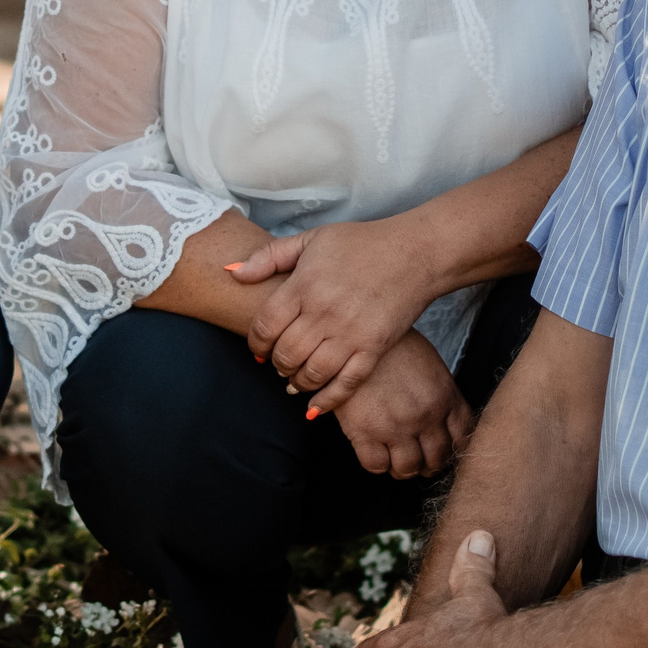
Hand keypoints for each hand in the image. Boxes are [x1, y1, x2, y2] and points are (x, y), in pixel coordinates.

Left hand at [230, 218, 440, 412]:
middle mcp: (324, 312)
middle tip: (277, 364)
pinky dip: (327, 401)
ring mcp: (350, 333)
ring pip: (311, 374)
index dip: (256, 343)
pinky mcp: (373, 348)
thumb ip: (269, 256)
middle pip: (285, 354)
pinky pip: (346, 384)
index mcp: (305, 284)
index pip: (265, 326)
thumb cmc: (361, 243)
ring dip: (296, 383)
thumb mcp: (312, 240)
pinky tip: (314, 407)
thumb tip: (233, 272)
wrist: (414, 253)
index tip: (258, 348)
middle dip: (275, 364)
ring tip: (294, 380)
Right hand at [326, 332, 472, 479]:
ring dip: (404, 468)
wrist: (356, 332)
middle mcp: (424, 416)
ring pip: (408, 468)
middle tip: (419, 459)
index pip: (462, 440)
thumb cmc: (392, 345)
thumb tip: (444, 420)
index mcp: (444, 397)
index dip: (454, 451)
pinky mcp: (364, 431)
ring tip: (396, 458)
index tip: (444, 451)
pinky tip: (375, 451)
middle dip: (430, 464)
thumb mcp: (430, 364)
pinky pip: (376, 465)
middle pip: (437, 459)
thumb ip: (442, 393)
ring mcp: (395, 426)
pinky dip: (377, 464)